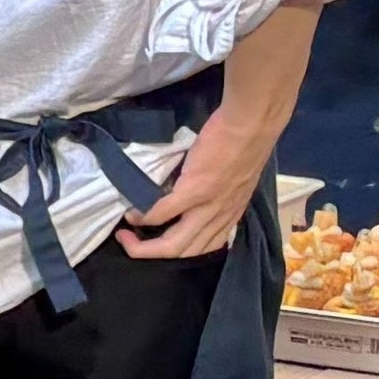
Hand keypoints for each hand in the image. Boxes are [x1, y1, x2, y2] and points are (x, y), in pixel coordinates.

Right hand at [119, 117, 275, 260]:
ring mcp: (207, 206)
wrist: (252, 125)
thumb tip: (189, 196)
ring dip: (144, 246)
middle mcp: (220, 218)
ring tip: (125, 235)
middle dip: (151, 254)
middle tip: (131, 243)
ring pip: (173, 244)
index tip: (156, 239)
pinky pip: (162, 214)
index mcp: (230, 215)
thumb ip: (216, 194)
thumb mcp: (235, 179)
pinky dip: (143, 218)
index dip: (176, 251)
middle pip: (184, 253)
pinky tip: (132, 214)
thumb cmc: (246, 144)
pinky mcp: (195, 190)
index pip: (203, 248)